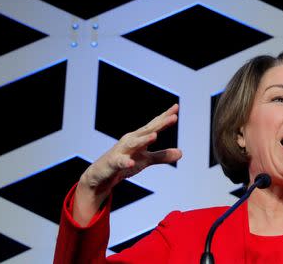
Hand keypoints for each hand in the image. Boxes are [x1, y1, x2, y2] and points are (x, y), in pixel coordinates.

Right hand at [73, 103, 182, 224]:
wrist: (101, 175)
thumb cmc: (125, 163)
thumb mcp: (146, 160)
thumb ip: (162, 156)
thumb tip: (181, 153)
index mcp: (139, 138)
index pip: (154, 125)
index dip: (165, 117)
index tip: (177, 107)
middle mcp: (130, 140)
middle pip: (147, 130)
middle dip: (160, 124)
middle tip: (174, 116)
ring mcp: (121, 150)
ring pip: (134, 143)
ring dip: (144, 139)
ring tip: (155, 136)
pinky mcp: (113, 163)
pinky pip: (120, 162)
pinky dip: (125, 162)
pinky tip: (131, 163)